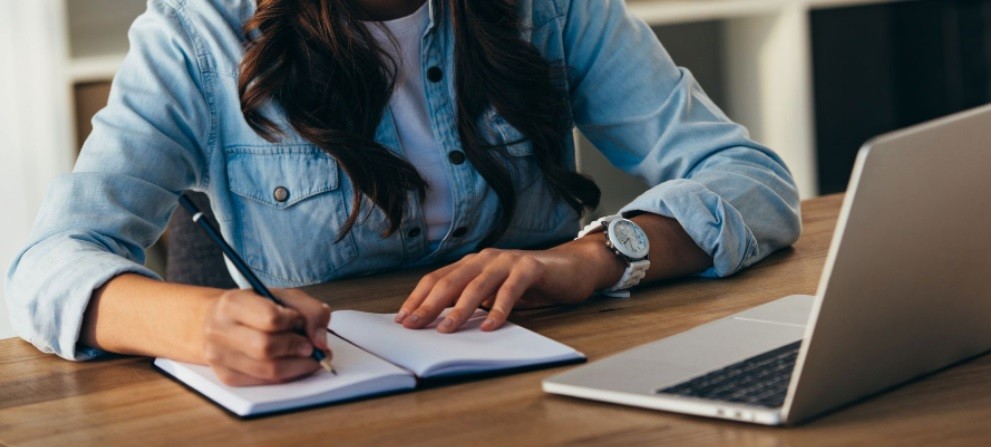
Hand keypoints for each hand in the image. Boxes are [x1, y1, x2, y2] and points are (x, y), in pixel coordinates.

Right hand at [202, 288, 331, 385]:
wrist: (217, 320)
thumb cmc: (255, 307)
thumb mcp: (284, 297)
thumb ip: (311, 311)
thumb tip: (321, 342)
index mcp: (232, 304)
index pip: (270, 318)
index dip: (293, 322)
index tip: (300, 321)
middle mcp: (219, 331)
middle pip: (267, 348)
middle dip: (297, 348)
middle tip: (311, 347)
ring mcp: (219, 357)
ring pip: (268, 370)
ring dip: (298, 366)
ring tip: (308, 356)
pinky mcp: (226, 376)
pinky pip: (264, 382)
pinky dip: (286, 375)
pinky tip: (292, 364)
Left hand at [394, 240, 624, 332]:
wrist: (571, 267)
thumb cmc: (530, 283)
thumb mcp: (495, 293)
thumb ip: (473, 301)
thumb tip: (440, 322)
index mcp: (472, 263)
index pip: (437, 279)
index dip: (418, 298)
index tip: (403, 319)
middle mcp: (485, 258)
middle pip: (451, 281)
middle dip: (429, 305)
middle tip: (414, 325)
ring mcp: (507, 261)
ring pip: (476, 285)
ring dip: (459, 309)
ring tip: (446, 329)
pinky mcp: (530, 268)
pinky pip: (510, 290)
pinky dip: (499, 309)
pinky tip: (490, 326)